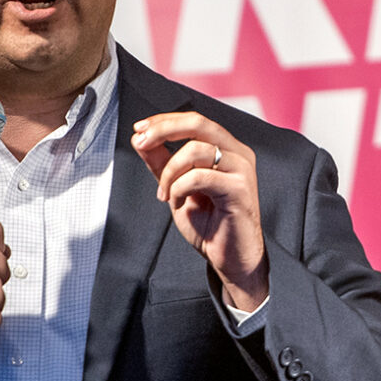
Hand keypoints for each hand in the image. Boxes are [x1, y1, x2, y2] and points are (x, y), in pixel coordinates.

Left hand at [133, 115, 267, 311]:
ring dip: (169, 171)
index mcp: (226, 149)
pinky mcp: (240, 189)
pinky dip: (179, 188)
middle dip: (163, 129)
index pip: (194, 121)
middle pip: (198, 123)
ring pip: (195, 149)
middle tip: (141, 141)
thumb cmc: (211, 225)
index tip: (139, 129)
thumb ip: (162, 163)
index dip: (164, 121)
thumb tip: (140, 138)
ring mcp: (241, 169)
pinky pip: (200, 176)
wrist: (231, 259)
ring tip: (164, 194)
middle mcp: (237, 153)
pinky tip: (176, 202)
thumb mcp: (177, 188)